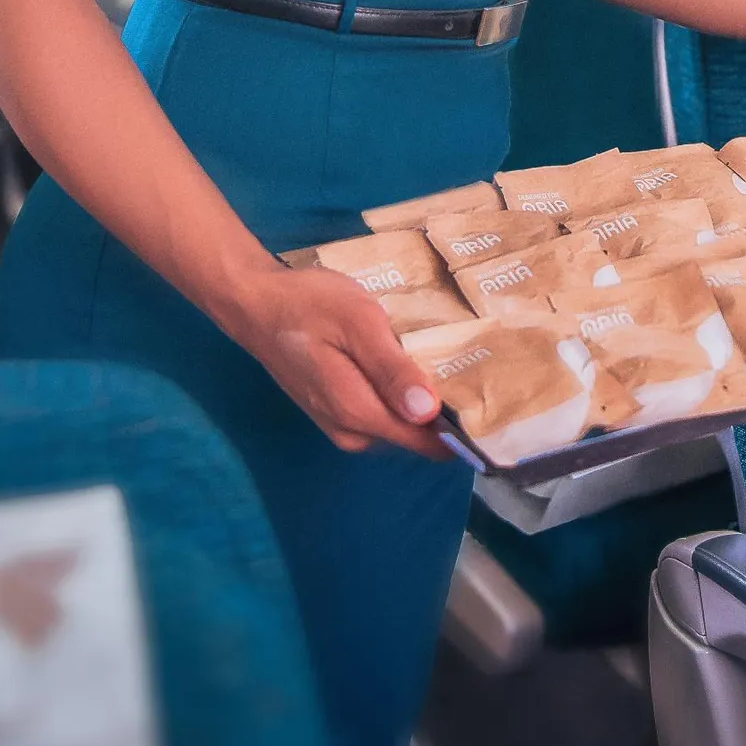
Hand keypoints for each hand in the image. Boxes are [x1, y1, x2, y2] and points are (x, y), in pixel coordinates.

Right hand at [227, 266, 452, 456]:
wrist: (256, 304)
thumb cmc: (310, 306)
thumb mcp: (358, 325)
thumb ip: (392, 370)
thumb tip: (429, 413)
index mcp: (359, 413)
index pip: (425, 441)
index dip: (460, 428)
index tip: (489, 400)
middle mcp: (351, 432)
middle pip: (415, 435)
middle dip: (445, 411)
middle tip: (474, 368)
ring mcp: (340, 425)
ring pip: (398, 424)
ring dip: (423, 402)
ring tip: (449, 362)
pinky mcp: (334, 411)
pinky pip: (381, 414)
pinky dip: (400, 396)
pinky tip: (410, 364)